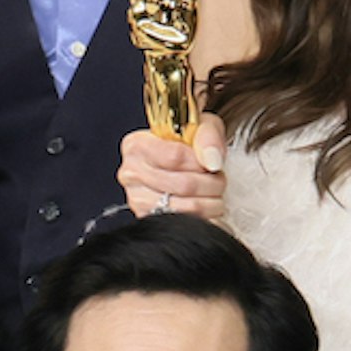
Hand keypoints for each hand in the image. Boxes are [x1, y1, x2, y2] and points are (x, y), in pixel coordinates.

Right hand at [119, 111, 230, 226]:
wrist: (179, 163)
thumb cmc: (186, 144)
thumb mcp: (200, 126)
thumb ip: (208, 135)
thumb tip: (211, 160)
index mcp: (137, 145)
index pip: (175, 156)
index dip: (202, 163)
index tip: (211, 162)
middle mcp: (131, 173)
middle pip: (184, 185)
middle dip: (212, 184)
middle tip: (219, 179)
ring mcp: (138, 200)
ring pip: (188, 208)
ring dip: (211, 203)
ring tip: (214, 193)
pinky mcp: (149, 220)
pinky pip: (186, 224)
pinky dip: (206, 218)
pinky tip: (207, 208)